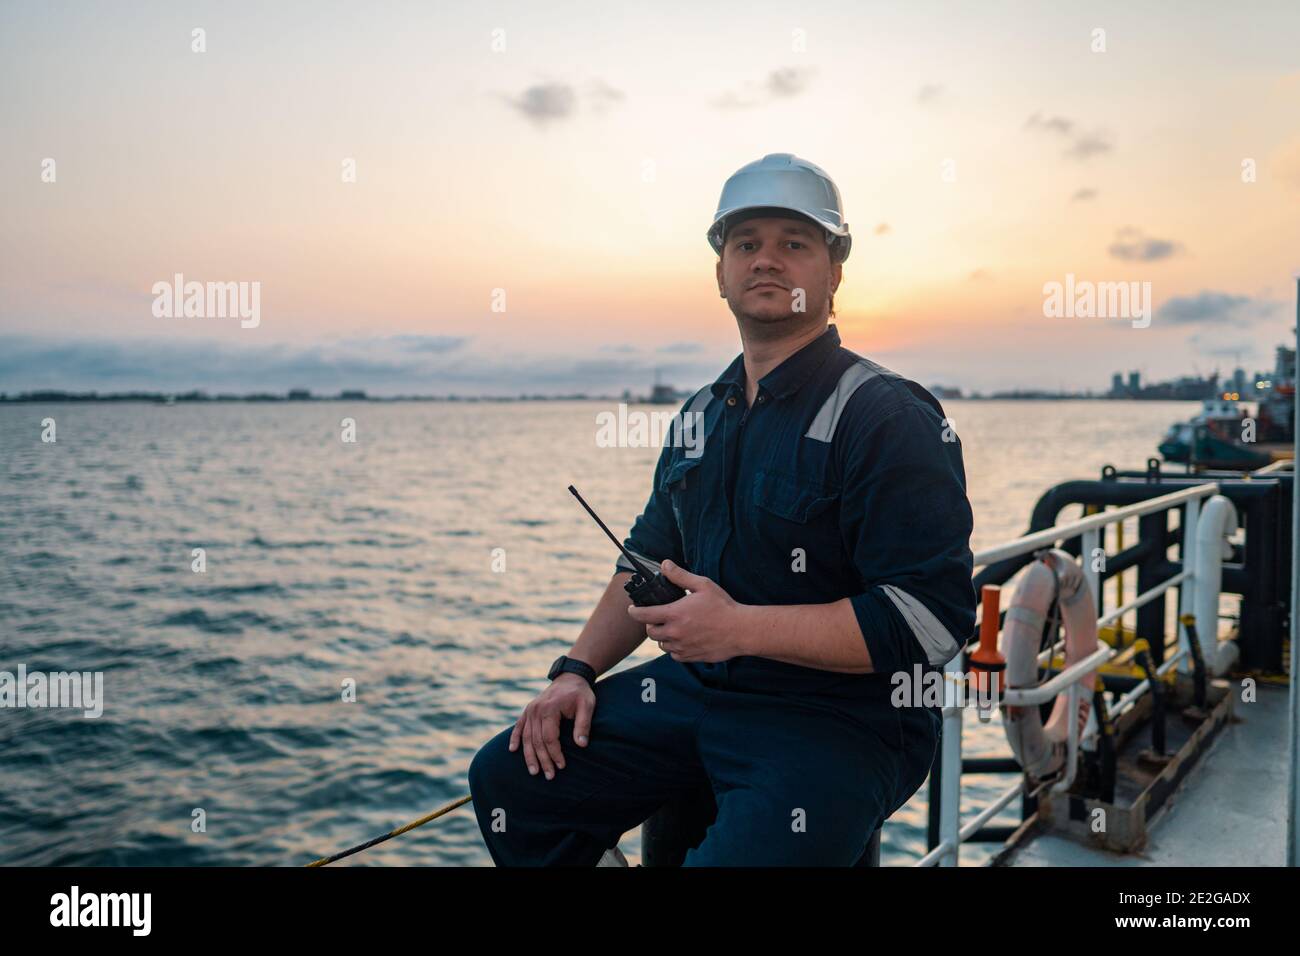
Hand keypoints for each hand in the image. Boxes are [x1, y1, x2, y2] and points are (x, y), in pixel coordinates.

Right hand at [508, 673, 593, 779]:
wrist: (571, 677)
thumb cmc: (580, 693)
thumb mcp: (587, 706)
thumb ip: (583, 725)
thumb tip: (581, 745)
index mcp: (549, 709)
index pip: (549, 737)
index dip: (555, 753)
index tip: (562, 766)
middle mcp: (536, 710)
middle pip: (536, 740)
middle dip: (543, 760)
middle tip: (549, 776)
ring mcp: (530, 710)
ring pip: (526, 737)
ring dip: (529, 756)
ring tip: (534, 772)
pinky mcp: (528, 710)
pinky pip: (519, 726)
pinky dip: (515, 738)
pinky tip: (513, 750)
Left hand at [626, 560, 748, 663]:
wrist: (741, 630)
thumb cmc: (723, 606)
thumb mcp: (702, 585)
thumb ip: (680, 576)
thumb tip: (664, 565)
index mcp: (674, 614)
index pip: (643, 615)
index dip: (634, 612)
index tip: (632, 609)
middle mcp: (675, 633)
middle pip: (651, 632)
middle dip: (651, 624)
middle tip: (658, 617)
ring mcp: (682, 647)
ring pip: (662, 644)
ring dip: (663, 637)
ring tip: (672, 628)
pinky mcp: (691, 657)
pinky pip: (674, 655)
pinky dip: (674, 648)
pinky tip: (683, 639)